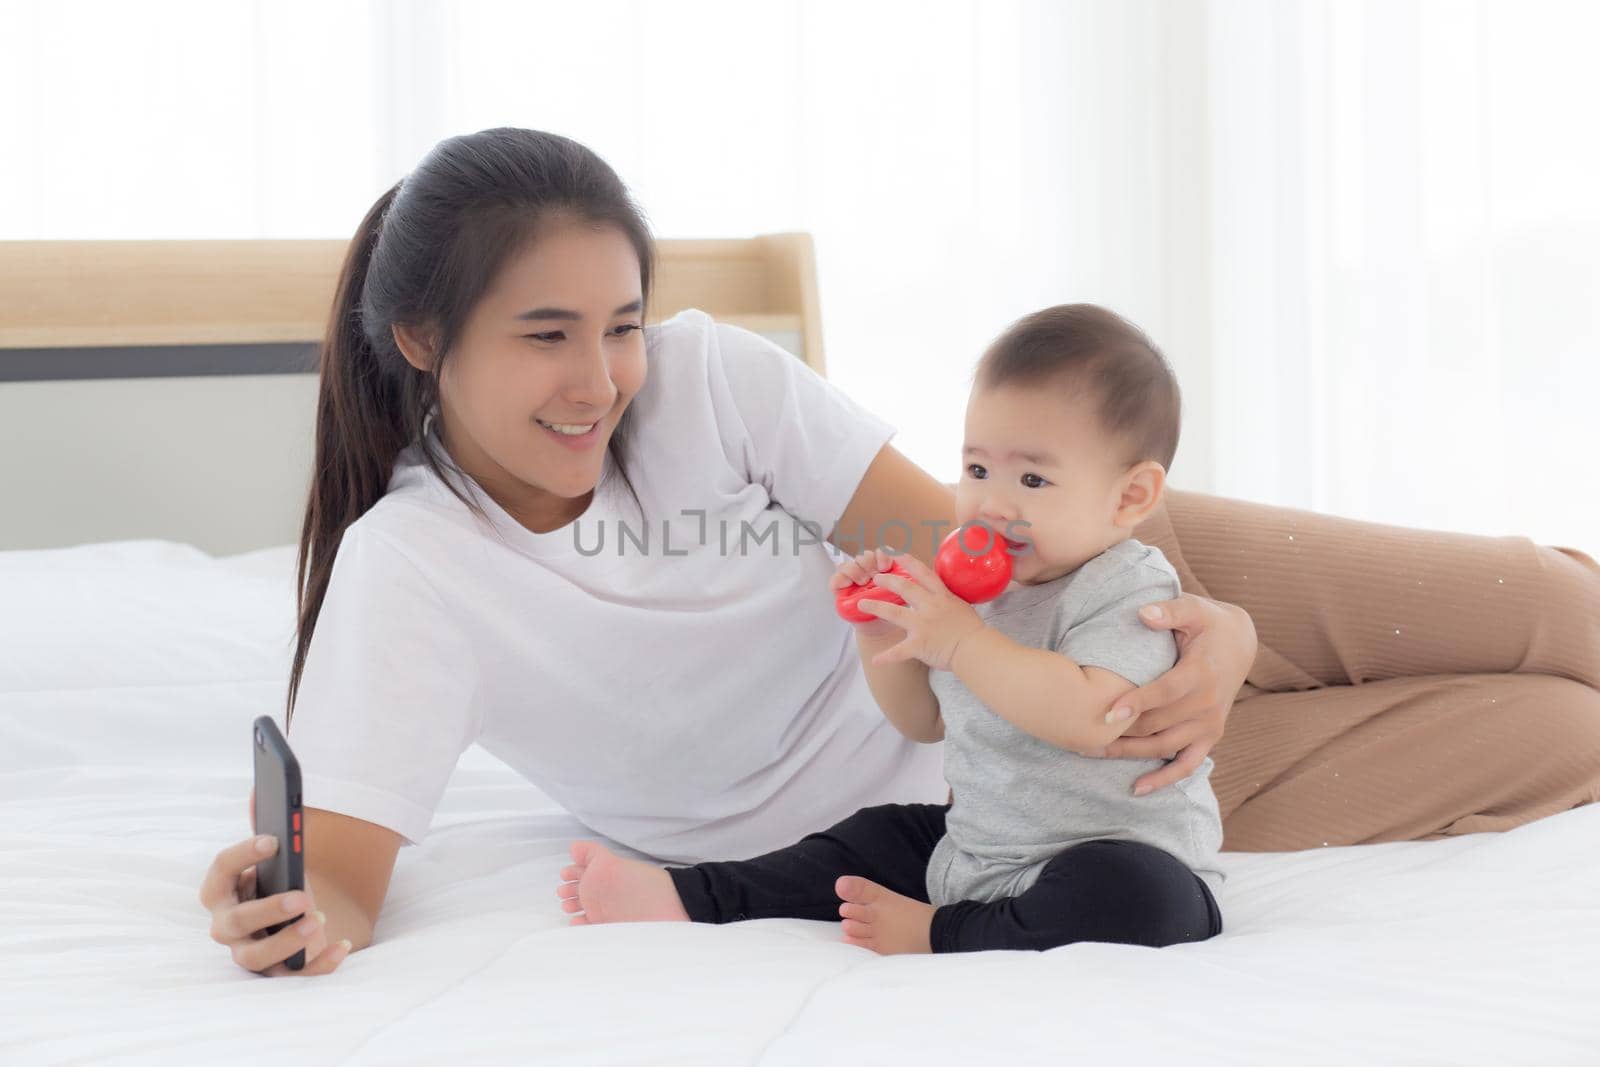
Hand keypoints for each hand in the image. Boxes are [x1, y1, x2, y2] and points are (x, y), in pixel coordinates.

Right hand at [198, 790, 350, 976]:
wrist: (295, 914)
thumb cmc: (277, 879)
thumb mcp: (273, 856)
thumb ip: (265, 824)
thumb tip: (259, 788)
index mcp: (220, 890)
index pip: (220, 871)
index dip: (242, 855)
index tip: (273, 839)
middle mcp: (226, 925)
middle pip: (235, 922)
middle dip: (267, 909)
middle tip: (302, 896)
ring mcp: (248, 952)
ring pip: (255, 957)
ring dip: (287, 941)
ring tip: (318, 920)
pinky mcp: (275, 972)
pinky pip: (292, 976)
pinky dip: (319, 964)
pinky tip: (343, 945)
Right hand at [831, 547, 902, 639]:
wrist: (883, 628)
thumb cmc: (893, 610)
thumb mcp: (901, 592)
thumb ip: (903, 581)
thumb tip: (911, 570)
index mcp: (882, 567)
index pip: (880, 552)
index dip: (882, 555)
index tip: (887, 565)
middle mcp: (866, 571)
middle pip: (864, 556)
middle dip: (869, 561)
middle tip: (874, 574)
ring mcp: (852, 579)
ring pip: (850, 564)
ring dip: (856, 569)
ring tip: (863, 581)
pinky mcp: (840, 590)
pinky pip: (835, 579)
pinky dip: (841, 579)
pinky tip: (848, 584)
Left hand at [857, 552, 984, 671]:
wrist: (975, 648)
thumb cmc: (972, 630)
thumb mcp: (960, 606)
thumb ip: (946, 600)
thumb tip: (939, 595)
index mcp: (941, 596)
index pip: (923, 573)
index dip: (908, 562)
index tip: (896, 554)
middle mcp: (930, 607)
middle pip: (905, 588)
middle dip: (887, 580)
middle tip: (875, 577)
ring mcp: (923, 625)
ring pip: (894, 613)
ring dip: (876, 607)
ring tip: (861, 605)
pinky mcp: (919, 644)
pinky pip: (899, 651)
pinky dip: (886, 656)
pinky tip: (875, 659)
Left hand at [1095, 596, 1256, 796]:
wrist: (1241, 644)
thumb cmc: (1209, 624)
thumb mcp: (1195, 608)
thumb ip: (1170, 610)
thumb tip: (1144, 613)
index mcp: (1201, 674)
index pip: (1165, 693)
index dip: (1137, 703)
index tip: (1108, 712)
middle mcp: (1207, 705)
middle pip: (1158, 725)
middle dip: (1121, 733)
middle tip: (1083, 734)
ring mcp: (1210, 724)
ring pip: (1165, 747)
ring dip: (1131, 754)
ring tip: (1094, 753)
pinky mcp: (1210, 737)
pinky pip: (1188, 765)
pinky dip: (1164, 779)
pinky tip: (1137, 788)